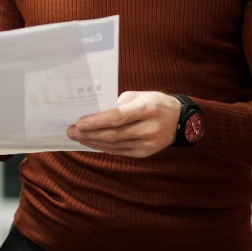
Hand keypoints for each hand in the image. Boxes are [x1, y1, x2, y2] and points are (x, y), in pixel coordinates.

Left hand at [66, 91, 181, 157]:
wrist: (180, 120)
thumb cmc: (154, 103)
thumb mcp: (138, 96)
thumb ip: (116, 104)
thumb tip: (92, 114)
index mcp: (147, 109)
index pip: (117, 117)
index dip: (96, 122)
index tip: (78, 123)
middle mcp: (148, 128)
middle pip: (113, 134)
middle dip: (88, 134)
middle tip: (71, 131)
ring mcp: (148, 144)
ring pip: (114, 145)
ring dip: (92, 142)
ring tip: (77, 137)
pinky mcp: (145, 153)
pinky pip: (119, 151)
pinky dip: (103, 147)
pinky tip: (92, 142)